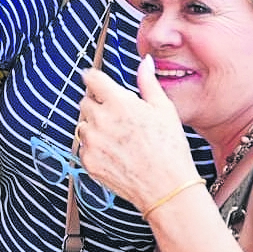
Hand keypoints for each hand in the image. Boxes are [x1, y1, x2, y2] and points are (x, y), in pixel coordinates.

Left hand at [77, 55, 199, 208]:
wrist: (166, 188)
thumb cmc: (170, 149)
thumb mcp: (164, 109)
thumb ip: (148, 82)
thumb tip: (145, 62)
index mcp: (118, 102)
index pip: (92, 78)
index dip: (94, 79)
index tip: (96, 81)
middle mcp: (100, 120)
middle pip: (85, 101)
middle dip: (98, 104)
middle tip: (117, 117)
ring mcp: (92, 141)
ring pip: (83, 124)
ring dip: (95, 126)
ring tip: (119, 138)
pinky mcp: (88, 160)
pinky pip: (84, 146)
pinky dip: (95, 147)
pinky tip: (116, 153)